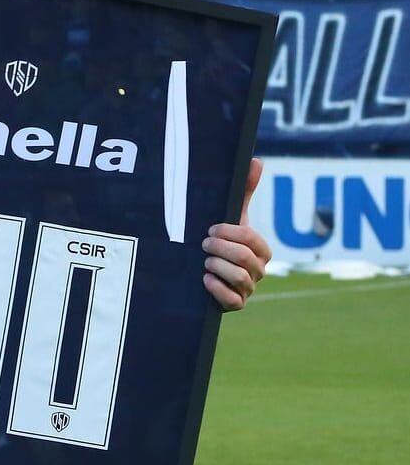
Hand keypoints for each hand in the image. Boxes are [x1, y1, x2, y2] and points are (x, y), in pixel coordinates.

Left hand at [202, 158, 271, 310]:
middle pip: (244, 258)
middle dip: (220, 248)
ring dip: (217, 266)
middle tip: (204, 243)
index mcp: (261, 250)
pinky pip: (232, 301)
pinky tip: (205, 279)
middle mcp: (258, 271)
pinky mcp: (235, 304)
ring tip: (204, 261)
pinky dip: (217, 289)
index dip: (230, 233)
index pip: (252, 239)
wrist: (204, 270)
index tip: (211, 228)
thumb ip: (245, 191)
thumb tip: (256, 160)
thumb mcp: (232, 216)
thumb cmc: (223, 240)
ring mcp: (248, 289)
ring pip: (239, 278)